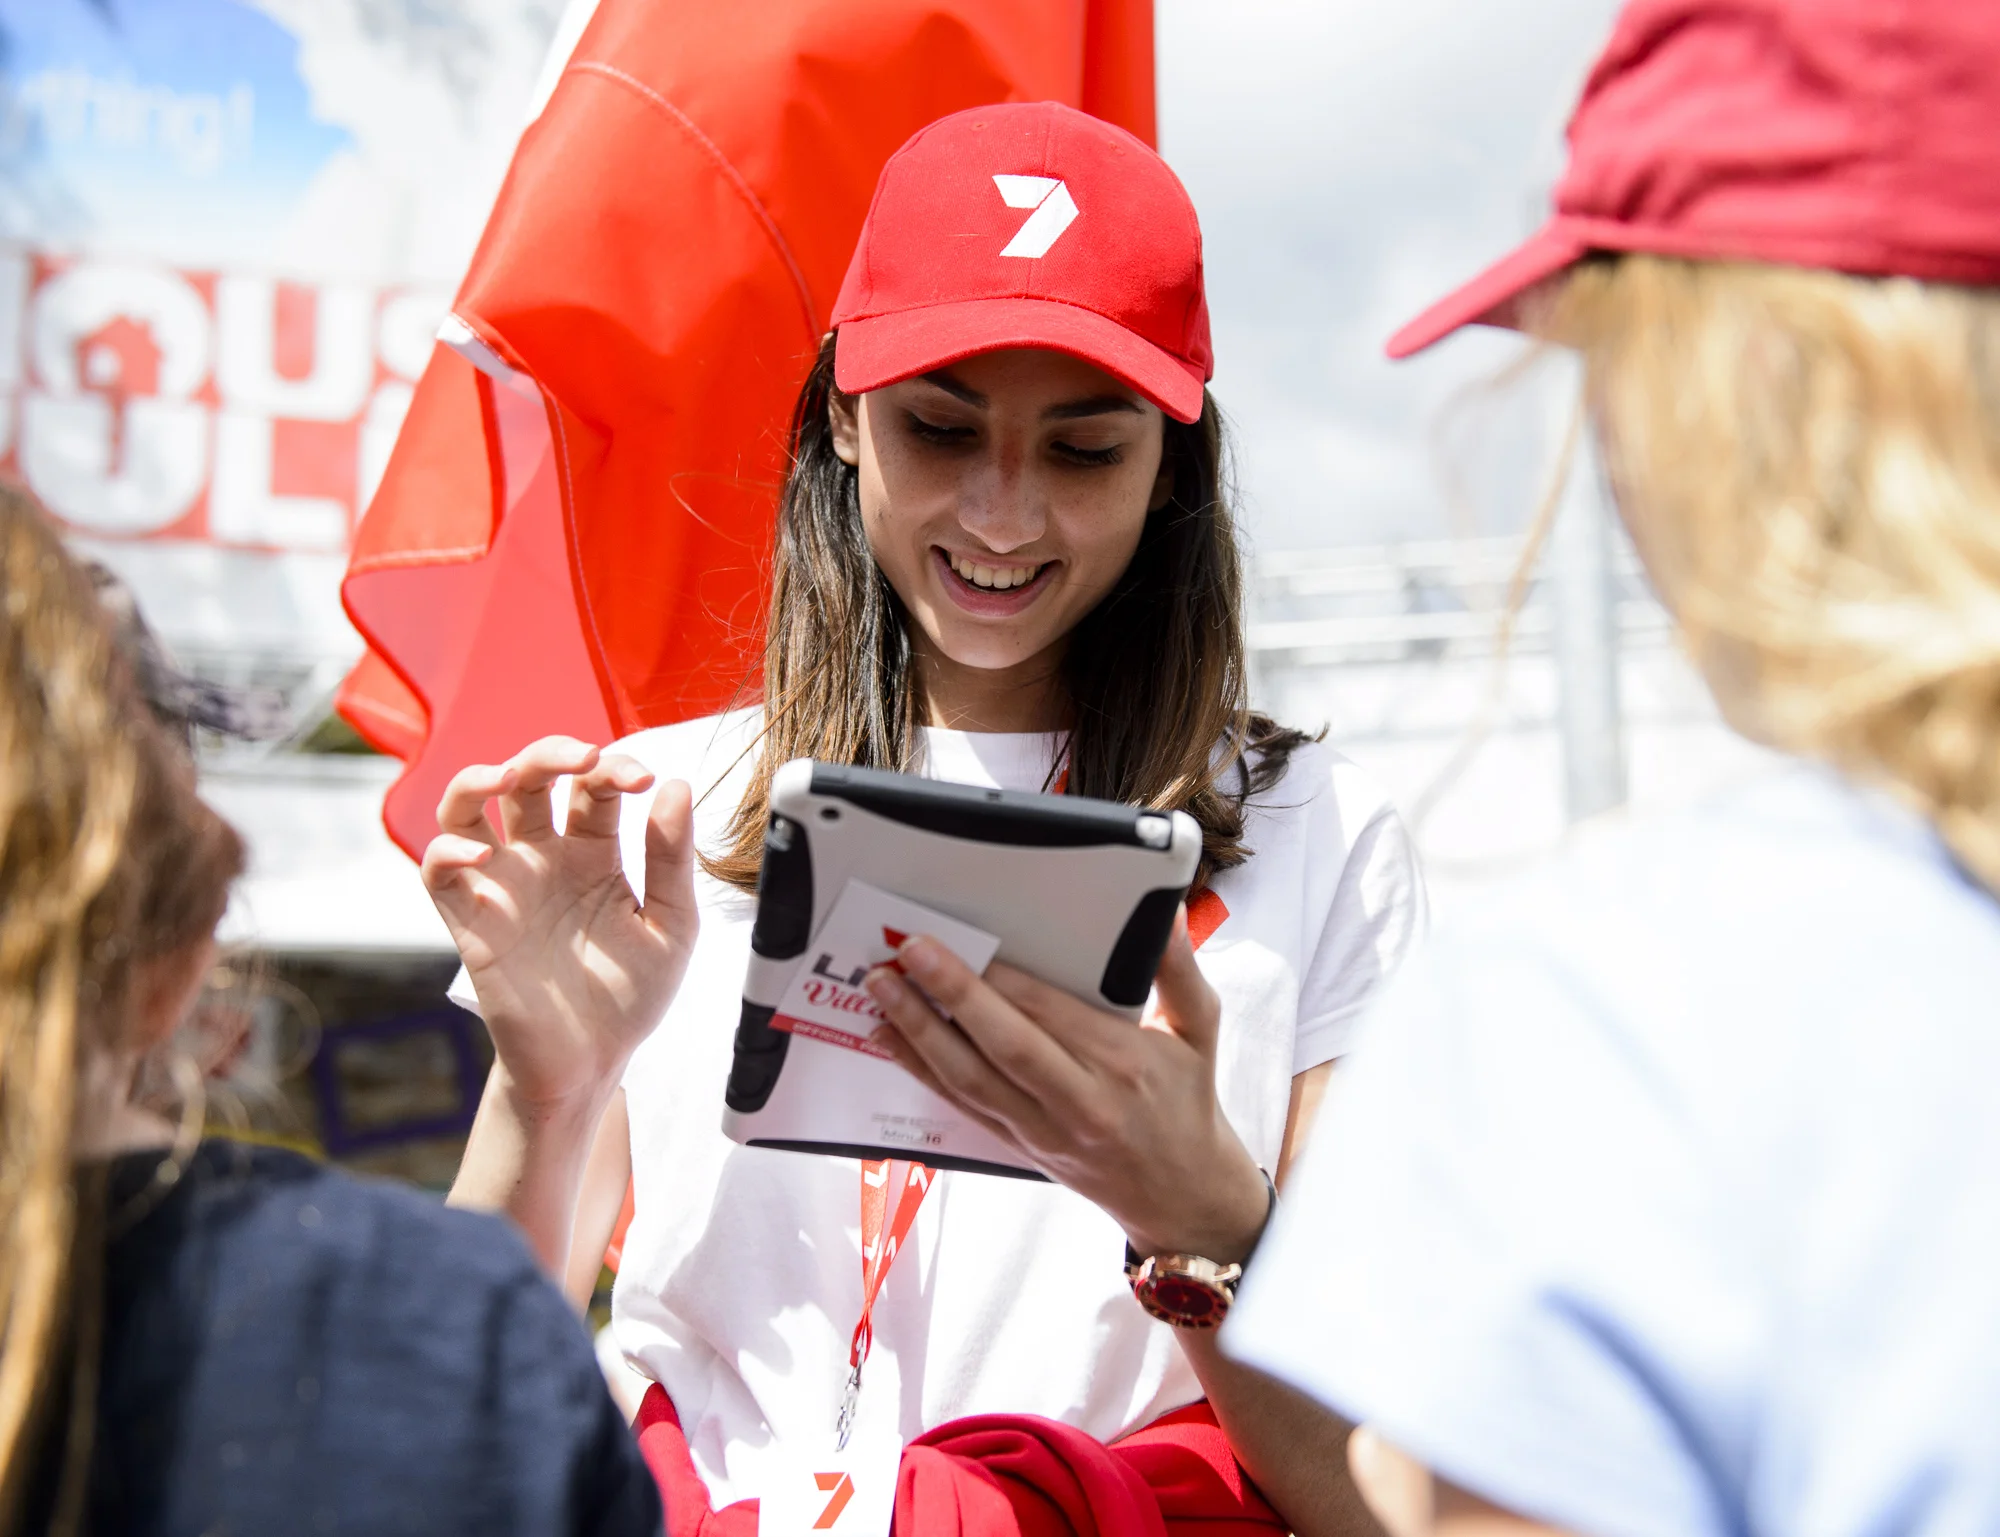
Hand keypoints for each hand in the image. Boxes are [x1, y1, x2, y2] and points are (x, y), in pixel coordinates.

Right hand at [421, 736, 698, 1108]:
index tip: (643, 781)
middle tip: (585, 757)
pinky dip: (448, 850)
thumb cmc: (631, 996)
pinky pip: (438, 869)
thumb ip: (671, 858)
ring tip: (510, 776)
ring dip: (479, 777)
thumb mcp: (671, 926)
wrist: (592, 1065)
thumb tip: (676, 784)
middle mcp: (543, 857)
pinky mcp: (470, 920)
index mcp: (594, 851)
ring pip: (466, 806)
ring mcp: (503, 884)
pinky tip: (482, 855)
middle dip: (551, 752)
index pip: (593, 783)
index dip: (615, 766)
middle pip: (528, 776)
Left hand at [863, 910, 1269, 1260]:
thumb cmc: (1188, 1101)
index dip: (999, 979)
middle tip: (908, 952)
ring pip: (971, 1080)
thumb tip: (1163, 913)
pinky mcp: (1019, 1145)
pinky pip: (962, 1106)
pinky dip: (921, 1071)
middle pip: (1004, 1047)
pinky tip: (888, 1036)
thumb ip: (1178, 969)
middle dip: (951, 997)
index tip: (961, 939)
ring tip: (883, 988)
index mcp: (1122, 1062)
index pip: (1049, 1015)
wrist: (1182, 1196)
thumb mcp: (1200, 1029)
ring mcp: (1042, 1130)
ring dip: (919, 1032)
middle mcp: (1079, 1101)